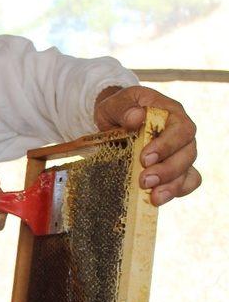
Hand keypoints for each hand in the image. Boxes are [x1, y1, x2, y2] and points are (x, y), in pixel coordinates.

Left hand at [94, 85, 200, 205]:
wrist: (114, 121)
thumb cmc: (118, 110)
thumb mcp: (114, 104)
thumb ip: (123, 108)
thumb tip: (136, 117)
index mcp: (170, 113)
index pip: (180, 129)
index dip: (167, 146)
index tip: (145, 159)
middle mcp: (180, 134)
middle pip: (188, 153)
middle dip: (167, 170)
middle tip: (145, 180)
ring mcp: (179, 153)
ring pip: (188, 170)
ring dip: (171, 186)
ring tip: (153, 197)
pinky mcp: (174, 170)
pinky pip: (187, 182)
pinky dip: (177, 191)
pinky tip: (158, 198)